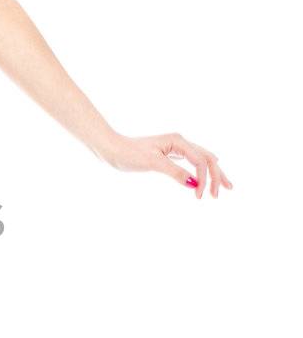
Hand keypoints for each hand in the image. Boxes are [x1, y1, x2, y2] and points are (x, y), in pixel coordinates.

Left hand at [101, 131, 233, 198]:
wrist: (112, 149)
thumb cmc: (129, 153)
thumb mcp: (152, 163)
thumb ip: (174, 172)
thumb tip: (194, 184)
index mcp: (178, 141)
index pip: (200, 160)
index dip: (205, 179)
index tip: (200, 196)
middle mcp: (180, 142)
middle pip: (207, 158)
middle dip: (217, 176)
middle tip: (221, 194)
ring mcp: (176, 148)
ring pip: (202, 160)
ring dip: (214, 173)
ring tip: (225, 187)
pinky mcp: (170, 155)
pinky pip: (193, 162)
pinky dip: (202, 171)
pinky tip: (206, 178)